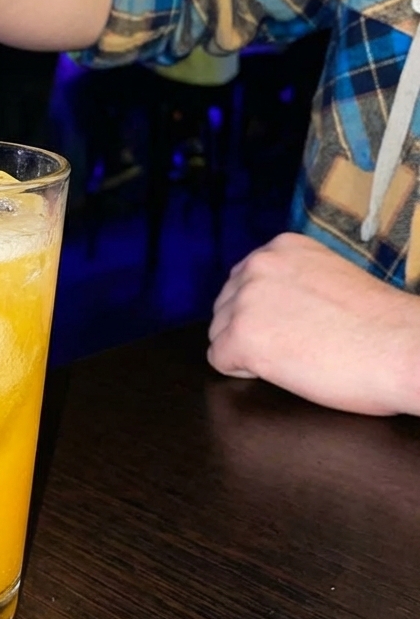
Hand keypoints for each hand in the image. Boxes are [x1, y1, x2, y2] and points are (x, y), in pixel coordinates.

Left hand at [208, 232, 419, 415]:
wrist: (404, 347)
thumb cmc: (380, 322)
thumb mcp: (329, 276)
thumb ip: (293, 279)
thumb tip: (273, 300)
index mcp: (281, 247)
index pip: (244, 281)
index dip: (264, 310)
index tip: (292, 323)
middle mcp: (257, 265)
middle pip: (226, 305)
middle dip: (251, 328)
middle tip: (294, 344)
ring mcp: (246, 300)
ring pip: (218, 331)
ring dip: (247, 349)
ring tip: (292, 356)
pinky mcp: (241, 337)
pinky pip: (218, 359)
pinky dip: (242, 370)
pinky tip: (278, 370)